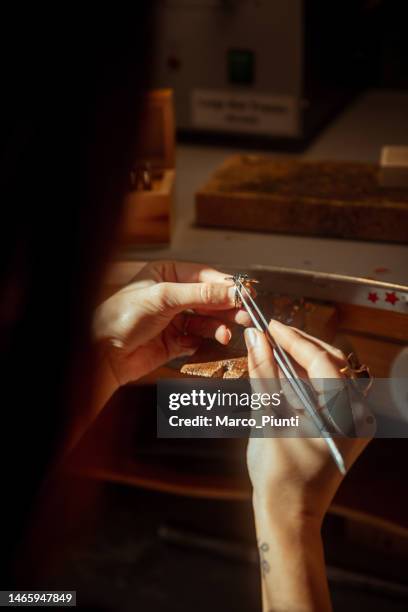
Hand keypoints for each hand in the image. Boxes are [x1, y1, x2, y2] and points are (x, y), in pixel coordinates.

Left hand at [93, 261, 249, 385]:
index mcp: (167, 274)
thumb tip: (232, 289)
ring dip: (219, 326)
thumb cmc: (121, 317)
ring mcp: (174, 319)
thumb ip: (201, 294)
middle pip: (209, 298)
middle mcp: (172, 295)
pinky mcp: (175, 342)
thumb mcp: (164, 298)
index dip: (226, 285)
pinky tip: (208, 341)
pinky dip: (206, 341)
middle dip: (227, 307)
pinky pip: (198, 339)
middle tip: (246, 314)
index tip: (246, 293)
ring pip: (207, 320)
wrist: (104, 354)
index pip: (205, 276)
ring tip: (227, 332)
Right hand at [245, 320, 370, 524]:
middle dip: (300, 344)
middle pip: (332, 363)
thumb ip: (263, 374)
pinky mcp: (343, 425)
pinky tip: (284, 370)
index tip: (269, 325)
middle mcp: (357, 415)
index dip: (294, 339)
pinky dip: (307, 376)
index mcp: (345, 415)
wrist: (288, 515)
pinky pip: (328, 390)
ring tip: (274, 347)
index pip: (322, 362)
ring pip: (331, 373)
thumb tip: (255, 339)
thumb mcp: (268, 418)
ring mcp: (353, 421)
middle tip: (270, 333)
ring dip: (303, 358)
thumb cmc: (278, 475)